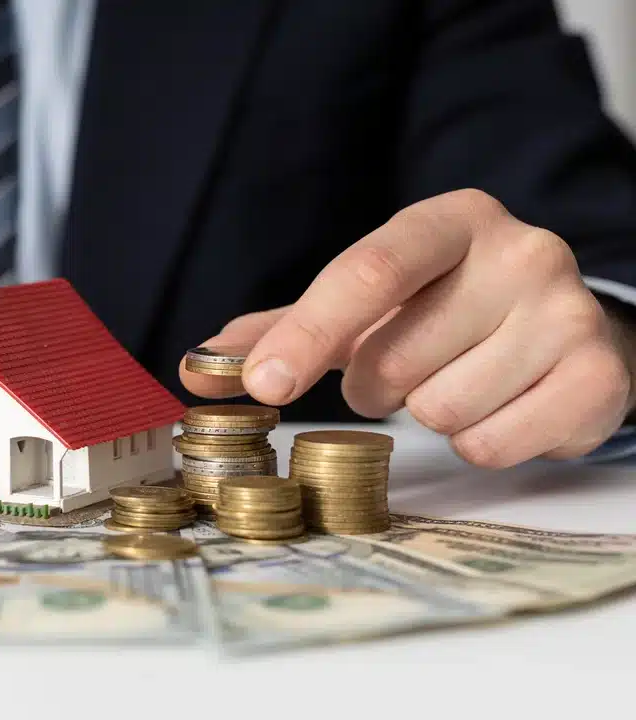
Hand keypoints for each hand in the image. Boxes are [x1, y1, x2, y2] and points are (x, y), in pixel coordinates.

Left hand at [181, 189, 635, 467]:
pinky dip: (479, 442)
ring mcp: (567, 311)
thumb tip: (196, 366)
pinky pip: (491, 444)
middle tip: (405, 370)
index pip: (366, 272)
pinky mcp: (598, 376)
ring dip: (429, 413)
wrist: (567, 329)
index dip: (305, 334)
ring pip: (440, 408)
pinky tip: (500, 406)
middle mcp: (520, 251)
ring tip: (459, 381)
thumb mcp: (368, 304)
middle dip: (377, 385)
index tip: (261, 384)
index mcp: (451, 220)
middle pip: (392, 359)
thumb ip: (282, 329)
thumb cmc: (445, 312)